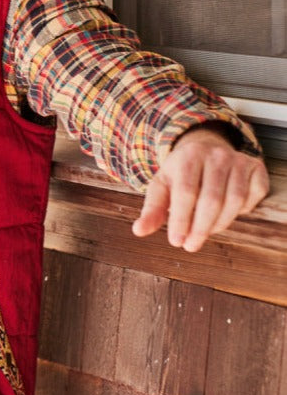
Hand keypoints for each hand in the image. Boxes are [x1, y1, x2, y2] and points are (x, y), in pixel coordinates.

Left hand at [132, 126, 268, 251]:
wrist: (206, 148)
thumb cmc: (181, 173)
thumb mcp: (162, 186)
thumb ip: (152, 209)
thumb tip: (138, 231)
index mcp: (188, 156)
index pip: (186, 192)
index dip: (181, 220)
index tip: (176, 241)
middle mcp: (216, 155)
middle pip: (212, 199)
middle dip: (200, 228)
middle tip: (191, 245)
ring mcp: (239, 160)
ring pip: (234, 201)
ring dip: (219, 224)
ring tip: (204, 232)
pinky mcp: (256, 168)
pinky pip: (253, 197)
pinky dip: (242, 212)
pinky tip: (226, 214)